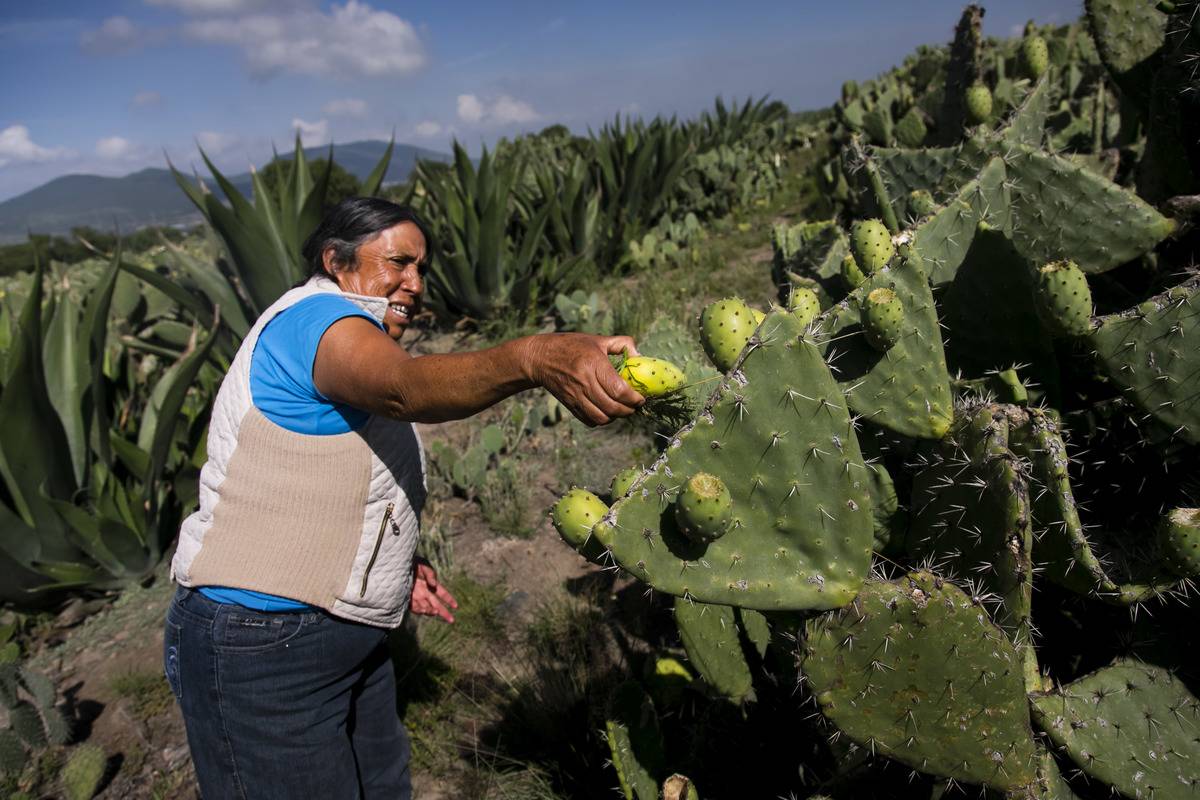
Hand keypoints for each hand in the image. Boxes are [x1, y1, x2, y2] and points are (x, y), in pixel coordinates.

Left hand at [410, 558, 457, 622]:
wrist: (395, 565)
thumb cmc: (410, 563)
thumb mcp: (423, 565)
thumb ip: (430, 574)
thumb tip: (434, 584)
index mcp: (429, 584)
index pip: (442, 593)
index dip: (449, 599)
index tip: (456, 606)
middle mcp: (424, 592)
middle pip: (436, 604)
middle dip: (444, 612)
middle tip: (451, 620)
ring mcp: (415, 597)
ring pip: (426, 607)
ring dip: (431, 611)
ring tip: (435, 612)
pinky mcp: (406, 600)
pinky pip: (414, 607)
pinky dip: (420, 610)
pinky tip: (424, 610)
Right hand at [522, 333, 644, 425]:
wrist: (540, 358)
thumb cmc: (572, 346)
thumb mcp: (598, 339)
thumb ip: (622, 344)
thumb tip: (639, 356)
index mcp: (593, 364)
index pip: (618, 389)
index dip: (633, 398)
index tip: (641, 398)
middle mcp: (584, 381)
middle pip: (612, 407)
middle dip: (628, 410)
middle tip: (635, 406)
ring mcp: (575, 395)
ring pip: (601, 417)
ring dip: (615, 417)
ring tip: (621, 410)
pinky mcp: (569, 404)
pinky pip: (589, 420)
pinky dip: (601, 420)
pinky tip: (606, 411)